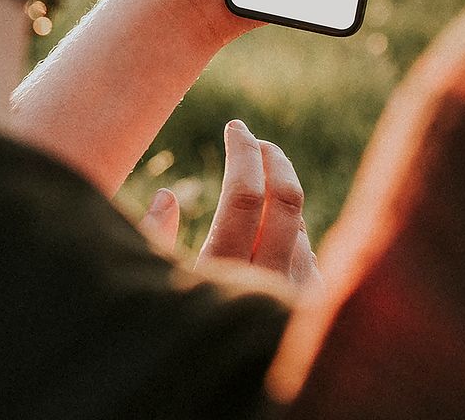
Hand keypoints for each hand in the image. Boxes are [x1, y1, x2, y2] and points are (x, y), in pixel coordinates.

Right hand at [140, 119, 320, 290]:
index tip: (235, 127)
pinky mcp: (313, 308)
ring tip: (258, 186)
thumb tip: (167, 195)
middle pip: (286, 200)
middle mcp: (267, 285)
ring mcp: (296, 298)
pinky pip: (309, 254)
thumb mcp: (151, 294)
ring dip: (280, 195)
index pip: (245, 195)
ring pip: (300, 225)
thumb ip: (154, 242)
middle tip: (255, 141)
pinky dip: (291, 232)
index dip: (242, 151)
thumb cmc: (169, 336)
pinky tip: (271, 232)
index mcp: (221, 274)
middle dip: (272, 158)